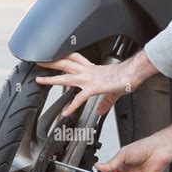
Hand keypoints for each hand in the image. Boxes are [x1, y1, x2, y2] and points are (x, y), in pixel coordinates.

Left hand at [36, 50, 157, 115]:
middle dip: (51, 62)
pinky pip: (80, 98)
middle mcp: (88, 72)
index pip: (73, 60)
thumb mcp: (112, 91)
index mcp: (91, 69)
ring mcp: (89, 79)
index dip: (62, 58)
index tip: (53, 58)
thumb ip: (105, 102)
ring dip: (51, 78)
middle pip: (64, 63)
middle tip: (38, 61)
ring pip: (66, 77)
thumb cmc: (126, 77)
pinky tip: (65, 113)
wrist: (133, 74)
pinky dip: (72, 106)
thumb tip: (101, 111)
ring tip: (40, 80)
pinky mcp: (93, 88)